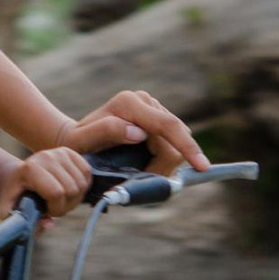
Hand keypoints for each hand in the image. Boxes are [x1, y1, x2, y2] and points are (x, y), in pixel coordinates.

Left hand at [0, 148, 90, 220]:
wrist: (15, 176)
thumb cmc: (15, 196)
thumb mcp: (12, 212)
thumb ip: (26, 223)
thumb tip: (48, 224)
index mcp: (30, 169)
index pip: (56, 193)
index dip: (56, 209)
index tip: (46, 211)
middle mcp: (45, 157)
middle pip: (72, 190)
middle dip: (65, 206)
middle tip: (52, 206)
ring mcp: (58, 152)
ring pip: (82, 183)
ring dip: (74, 198)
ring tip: (59, 198)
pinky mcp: (69, 152)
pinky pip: (87, 173)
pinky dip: (82, 186)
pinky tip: (68, 188)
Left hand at [54, 90, 207, 175]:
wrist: (77, 138)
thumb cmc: (76, 144)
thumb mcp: (81, 142)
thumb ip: (106, 132)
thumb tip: (138, 133)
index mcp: (129, 103)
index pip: (168, 125)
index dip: (187, 147)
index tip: (202, 167)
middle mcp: (144, 100)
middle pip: (176, 138)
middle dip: (165, 164)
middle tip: (141, 178)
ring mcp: (153, 108)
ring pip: (177, 142)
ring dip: (164, 163)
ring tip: (138, 169)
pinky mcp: (158, 118)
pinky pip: (174, 142)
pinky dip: (164, 158)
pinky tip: (148, 162)